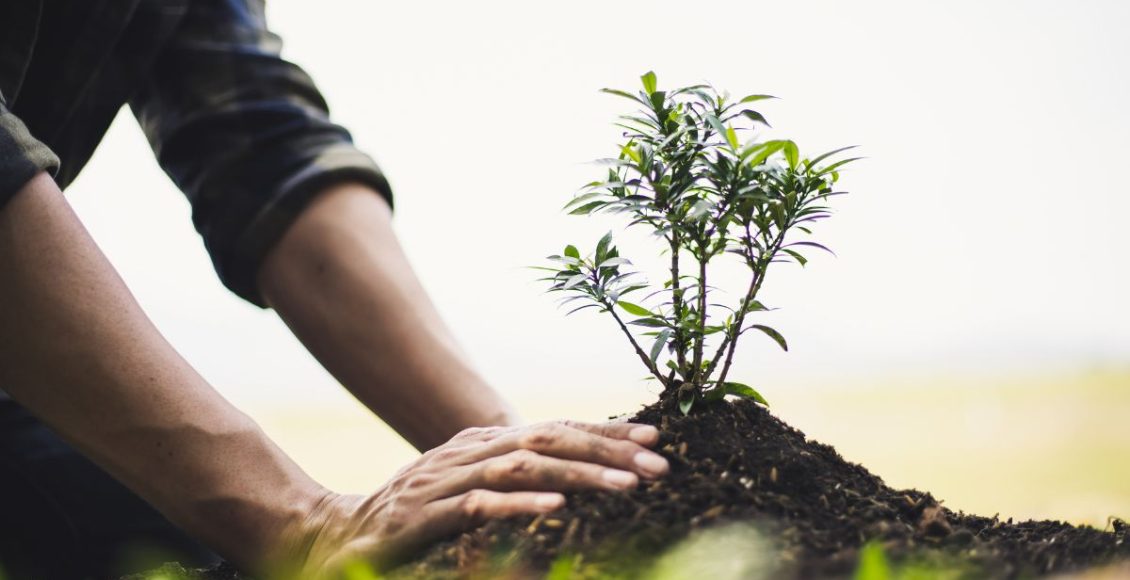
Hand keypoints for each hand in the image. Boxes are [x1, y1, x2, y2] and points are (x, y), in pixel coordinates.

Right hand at [277, 420, 668, 576]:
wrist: (337, 536)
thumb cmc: (411, 515)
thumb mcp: (467, 486)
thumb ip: (511, 474)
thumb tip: (567, 473)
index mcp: (483, 445)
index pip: (554, 430)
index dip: (605, 432)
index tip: (654, 440)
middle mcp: (469, 453)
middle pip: (547, 439)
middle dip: (607, 448)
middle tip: (658, 464)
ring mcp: (446, 481)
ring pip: (522, 467)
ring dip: (579, 473)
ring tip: (627, 486)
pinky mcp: (425, 515)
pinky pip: (478, 506)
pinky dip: (518, 505)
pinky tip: (555, 508)